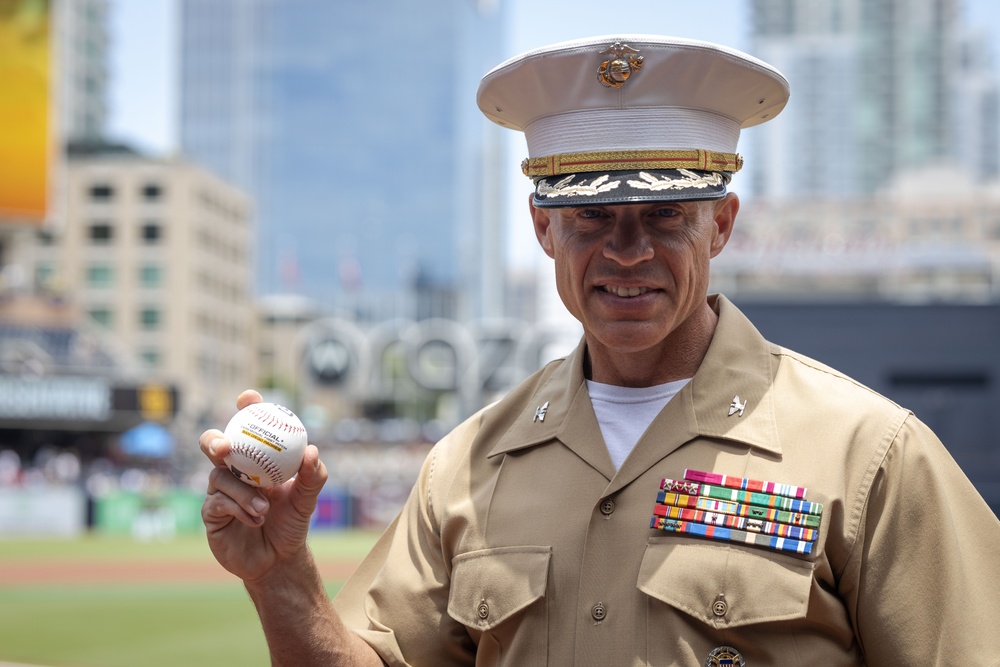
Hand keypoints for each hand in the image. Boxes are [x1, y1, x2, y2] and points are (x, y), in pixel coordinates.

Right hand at [200, 389, 327, 581]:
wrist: (279, 559)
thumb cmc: (292, 523)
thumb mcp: (307, 499)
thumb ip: (313, 476)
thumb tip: (311, 451)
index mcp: (255, 459)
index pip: (247, 427)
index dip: (245, 408)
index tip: (248, 398)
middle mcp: (233, 470)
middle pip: (213, 444)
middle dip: (214, 440)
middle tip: (225, 447)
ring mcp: (219, 491)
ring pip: (218, 477)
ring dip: (242, 491)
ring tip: (264, 508)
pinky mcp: (211, 514)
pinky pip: (217, 503)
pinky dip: (238, 508)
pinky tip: (255, 519)